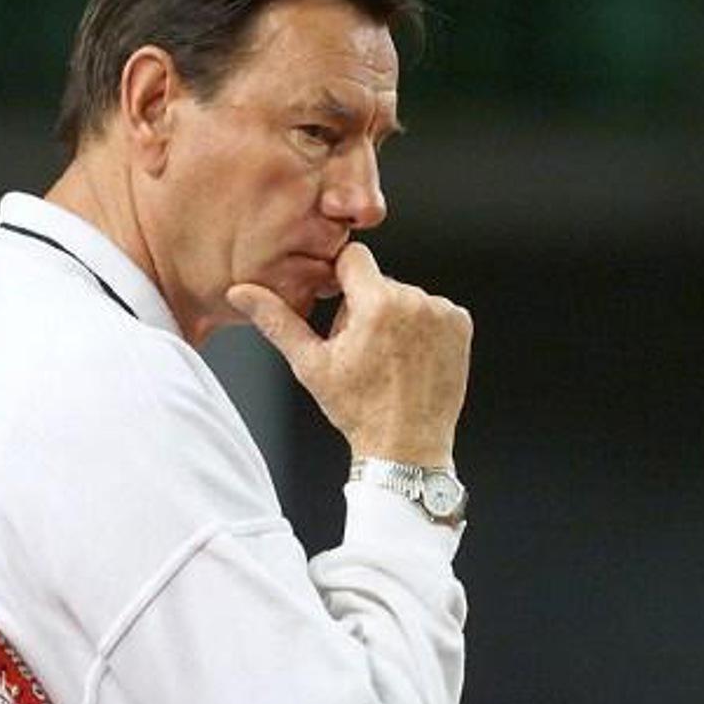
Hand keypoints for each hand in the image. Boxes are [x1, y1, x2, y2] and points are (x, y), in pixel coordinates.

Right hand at [226, 243, 471, 466]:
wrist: (406, 445)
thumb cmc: (357, 409)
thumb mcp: (310, 364)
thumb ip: (277, 319)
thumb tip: (241, 291)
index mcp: (377, 304)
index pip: (353, 258)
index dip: (341, 281)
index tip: (341, 312)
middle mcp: (415, 301)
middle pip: (379, 282)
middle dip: (367, 306)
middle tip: (363, 351)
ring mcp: (442, 313)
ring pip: (406, 296)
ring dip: (395, 318)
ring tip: (389, 359)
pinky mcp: (461, 325)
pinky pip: (433, 310)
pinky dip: (422, 327)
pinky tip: (412, 358)